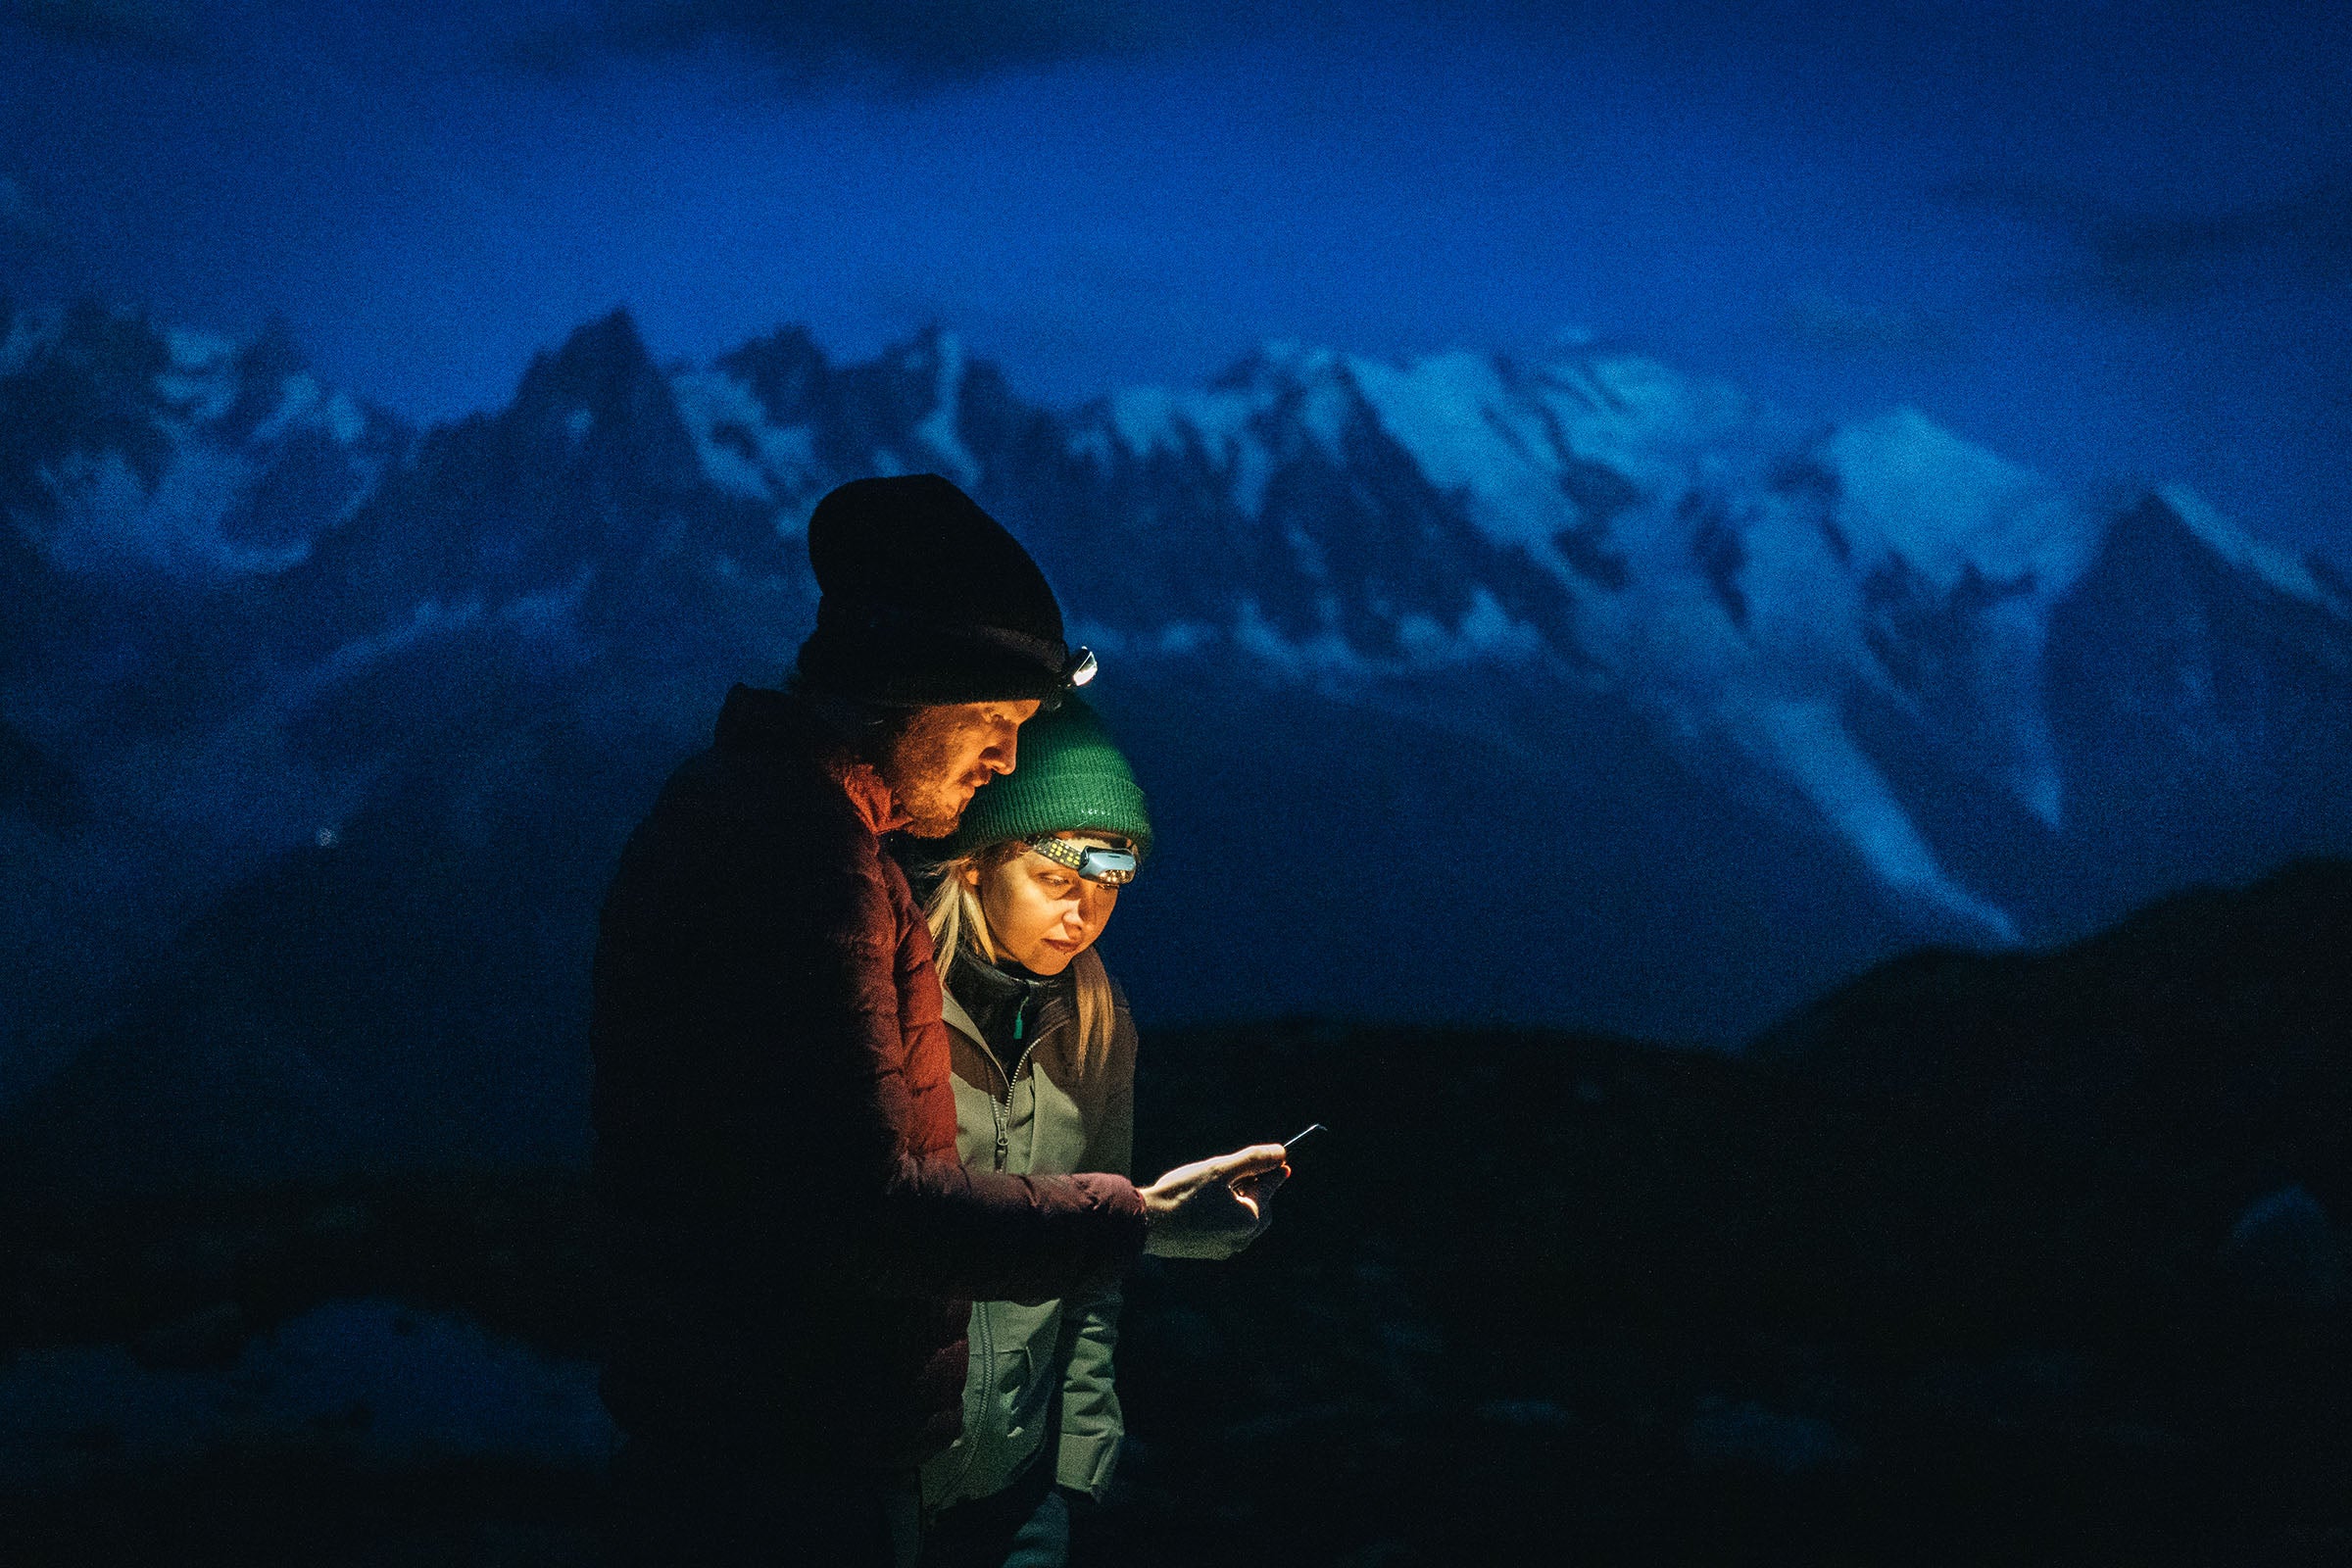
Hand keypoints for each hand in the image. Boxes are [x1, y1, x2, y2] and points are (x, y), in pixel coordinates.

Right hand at [1140, 1143, 1288, 1258]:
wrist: (1146, 1223)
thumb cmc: (1183, 1194)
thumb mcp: (1220, 1170)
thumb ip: (1252, 1160)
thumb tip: (1281, 1153)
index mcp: (1249, 1220)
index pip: (1269, 1189)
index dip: (1274, 1172)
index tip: (1282, 1162)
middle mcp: (1240, 1240)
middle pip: (1259, 1209)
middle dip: (1255, 1190)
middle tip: (1246, 1172)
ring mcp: (1222, 1249)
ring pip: (1240, 1220)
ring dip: (1237, 1203)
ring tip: (1218, 1186)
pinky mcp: (1205, 1251)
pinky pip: (1224, 1230)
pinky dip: (1222, 1216)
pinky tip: (1203, 1203)